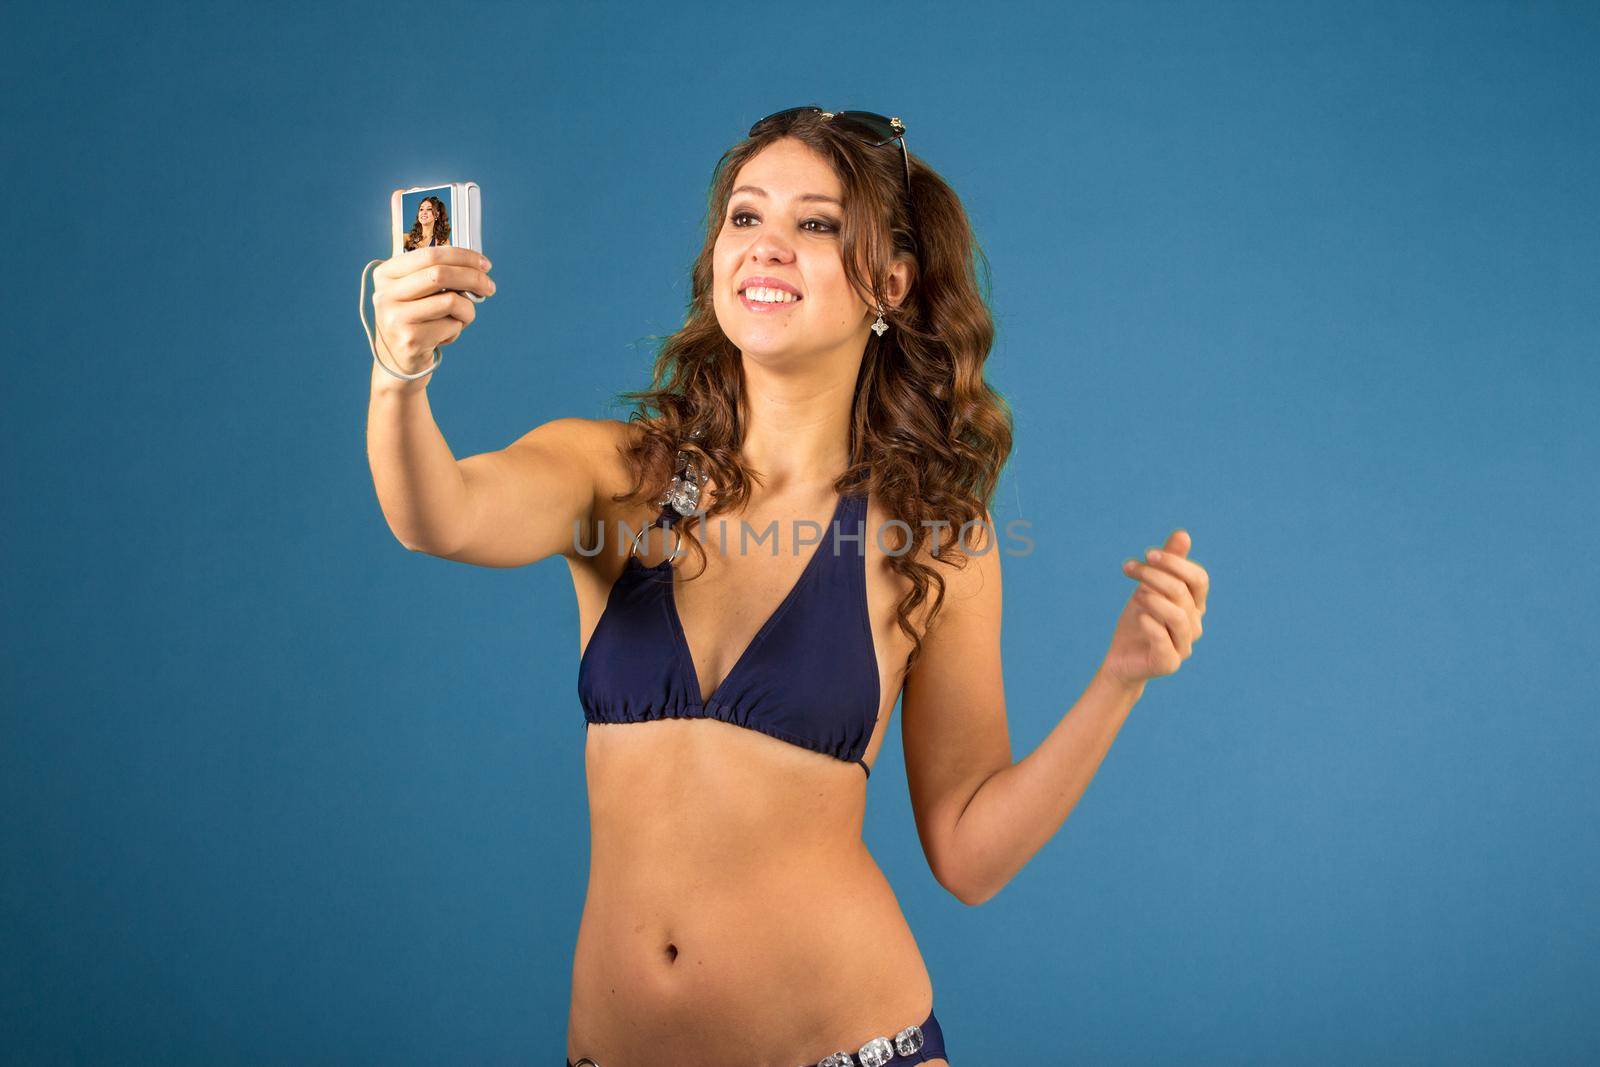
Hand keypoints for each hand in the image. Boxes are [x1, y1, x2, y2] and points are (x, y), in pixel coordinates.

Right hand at [370, 245, 495, 374]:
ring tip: (461, 319)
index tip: (485, 264)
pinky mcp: (410, 339)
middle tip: (490, 287)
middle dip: (473, 278)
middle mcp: (385, 294)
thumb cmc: (416, 321)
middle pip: (440, 274)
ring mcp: (395, 317)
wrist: (398, 362)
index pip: (430, 255)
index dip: (463, 257)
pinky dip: (456, 330)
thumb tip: (478, 269)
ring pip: (451, 301)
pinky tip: (443, 336)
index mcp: (386, 274)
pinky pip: (450, 326)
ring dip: (467, 310)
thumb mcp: (418, 293)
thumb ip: (439, 276)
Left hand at [1100, 528, 1208, 689]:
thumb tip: (1183, 534)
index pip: (1198, 578)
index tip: (1148, 554)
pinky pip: (1164, 642)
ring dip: (1155, 599)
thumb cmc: (1140, 620)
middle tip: (1131, 568)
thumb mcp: (1149, 588)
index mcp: (1194, 605)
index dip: (1176, 562)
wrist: (1122, 658)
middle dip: (1156, 575)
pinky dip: (1151, 625)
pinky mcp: (1168, 663)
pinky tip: (1139, 616)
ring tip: (1137, 594)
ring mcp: (1184, 646)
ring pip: (1178, 616)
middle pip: (1183, 592)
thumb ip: (1167, 564)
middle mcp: (1194, 625)